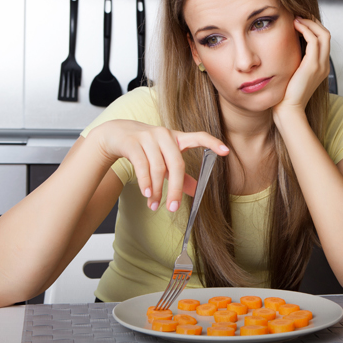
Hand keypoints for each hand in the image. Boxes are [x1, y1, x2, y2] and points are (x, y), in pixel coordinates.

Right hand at [88, 120, 228, 211]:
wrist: (115, 134)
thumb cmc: (145, 148)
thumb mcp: (164, 159)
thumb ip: (180, 174)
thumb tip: (198, 190)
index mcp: (177, 138)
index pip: (199, 137)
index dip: (213, 143)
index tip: (226, 152)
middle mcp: (164, 135)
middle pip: (176, 164)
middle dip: (175, 189)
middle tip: (173, 208)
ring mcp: (148, 137)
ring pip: (158, 168)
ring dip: (157, 191)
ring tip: (155, 205)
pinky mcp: (132, 142)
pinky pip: (142, 166)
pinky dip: (145, 182)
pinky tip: (147, 194)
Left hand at [272, 17, 330, 119]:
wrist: (289, 110)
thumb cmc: (286, 95)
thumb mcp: (292, 74)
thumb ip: (294, 61)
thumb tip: (285, 48)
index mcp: (320, 67)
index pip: (323, 41)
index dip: (313, 28)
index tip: (300, 22)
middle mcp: (323, 65)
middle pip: (326, 34)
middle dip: (313, 22)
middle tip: (299, 16)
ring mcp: (320, 65)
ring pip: (323, 34)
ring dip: (309, 23)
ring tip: (296, 19)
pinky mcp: (312, 65)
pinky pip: (313, 40)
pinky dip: (305, 29)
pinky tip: (295, 26)